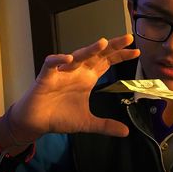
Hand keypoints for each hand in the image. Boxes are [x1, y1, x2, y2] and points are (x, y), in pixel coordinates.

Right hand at [4, 34, 139, 144]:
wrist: (36, 122)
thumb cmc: (60, 116)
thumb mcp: (87, 122)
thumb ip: (106, 125)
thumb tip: (126, 132)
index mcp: (88, 78)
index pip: (107, 63)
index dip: (121, 56)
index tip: (136, 51)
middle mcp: (78, 71)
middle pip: (97, 55)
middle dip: (112, 46)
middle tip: (128, 39)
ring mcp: (63, 72)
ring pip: (78, 56)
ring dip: (89, 50)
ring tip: (103, 43)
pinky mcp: (46, 76)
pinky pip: (52, 64)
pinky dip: (59, 60)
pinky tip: (69, 59)